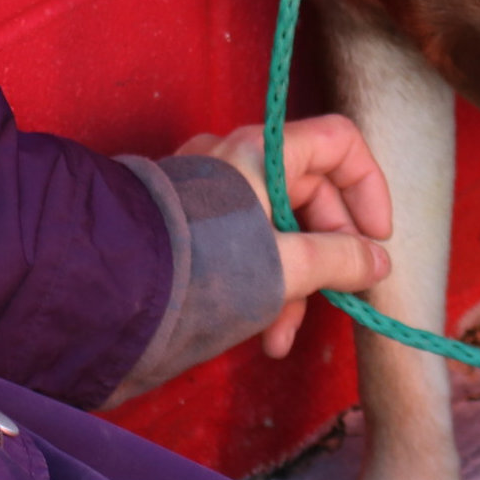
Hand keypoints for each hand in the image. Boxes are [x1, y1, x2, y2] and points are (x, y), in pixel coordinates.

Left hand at [177, 115, 392, 357]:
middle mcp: (236, 160)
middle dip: (328, 253)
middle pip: (311, 193)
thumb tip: (378, 261)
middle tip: (336, 298)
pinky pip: (240, 242)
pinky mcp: (184, 225)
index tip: (376, 240)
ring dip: (293, 280)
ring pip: (275, 226)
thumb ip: (340, 260)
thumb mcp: (282, 268)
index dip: (368, 187)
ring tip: (281, 336)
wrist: (101, 296)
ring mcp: (207, 191)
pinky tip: (258, 331)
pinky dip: (258, 280)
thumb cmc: (201, 272)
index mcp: (263, 151)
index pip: (340, 143)